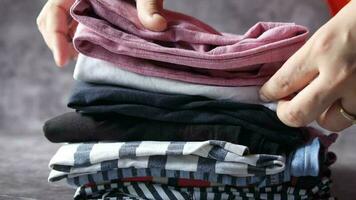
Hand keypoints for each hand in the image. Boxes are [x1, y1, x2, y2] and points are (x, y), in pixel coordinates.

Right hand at [37, 0, 166, 66]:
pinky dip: (78, 34)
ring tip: (80, 56)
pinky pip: (77, 19)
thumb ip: (149, 4)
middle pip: (53, 17)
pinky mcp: (93, 4)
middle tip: (67, 61)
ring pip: (63, 19)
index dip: (54, 35)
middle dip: (57, 41)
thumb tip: (158, 26)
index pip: (55, 9)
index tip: (62, 60)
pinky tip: (91, 46)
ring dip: (66, 38)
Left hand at [260, 0, 355, 131]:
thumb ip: (307, 61)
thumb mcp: (327, 35)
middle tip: (285, 105)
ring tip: (322, 99)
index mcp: (322, 50)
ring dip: (320, 113)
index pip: (282, 83)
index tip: (267, 95)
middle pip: (298, 115)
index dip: (269, 93)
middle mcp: (340, 74)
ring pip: (329, 122)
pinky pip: (352, 116)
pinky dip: (343, 110)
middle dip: (285, 113)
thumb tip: (287, 85)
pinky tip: (342, 96)